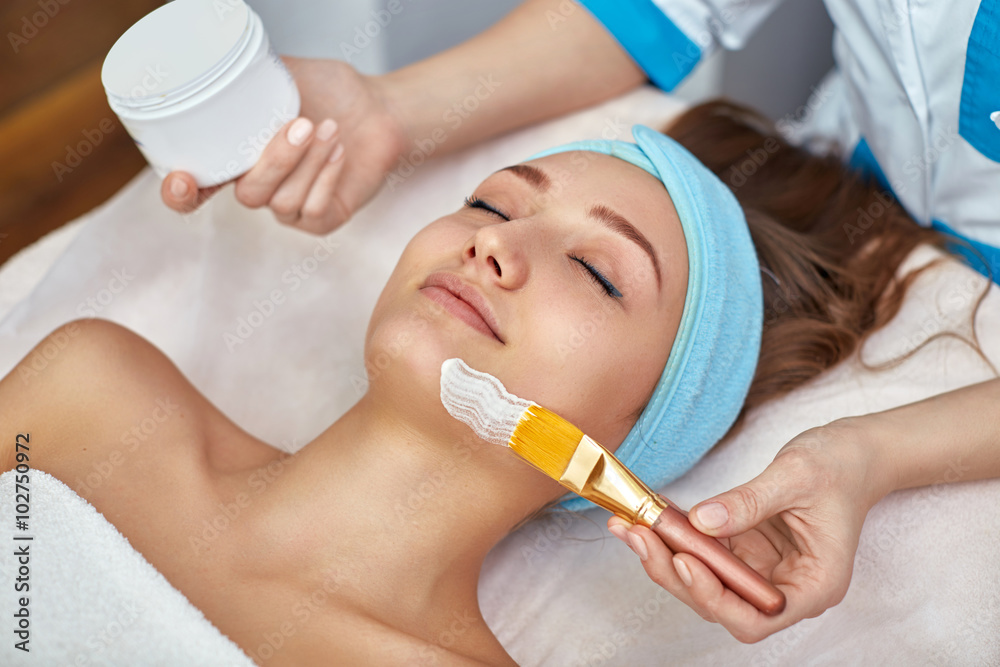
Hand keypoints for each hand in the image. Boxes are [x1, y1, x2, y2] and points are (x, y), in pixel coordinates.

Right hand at [161, 57, 409, 233]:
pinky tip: (339, 152)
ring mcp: (289, 207)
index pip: (193, 189)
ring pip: (282, 202)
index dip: (181, 193)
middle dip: (276, 160)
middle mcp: (260, 186)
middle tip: (303, 123)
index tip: (183, 181)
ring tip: (329, 128)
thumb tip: (220, 69)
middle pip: (248, 195)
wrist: (378, 109)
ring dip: (309, 163)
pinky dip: (327, 177)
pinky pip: (313, 210)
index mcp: (238, 157)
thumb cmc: (331, 93)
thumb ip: (249, 81)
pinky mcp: (321, 220)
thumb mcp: (284, 76)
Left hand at [608, 421, 889, 641]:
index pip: (758, 616)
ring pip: (704, 582)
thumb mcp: (797, 476)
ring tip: (630, 526)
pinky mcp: (744, 548)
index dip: (717, 598)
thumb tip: (702, 520)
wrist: (852, 451)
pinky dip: (673, 536)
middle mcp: (785, 586)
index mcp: (814, 585)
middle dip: (676, 574)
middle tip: (640, 536)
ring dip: (664, 557)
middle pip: (721, 603)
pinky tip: (647, 516)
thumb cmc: (840, 466)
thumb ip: (750, 501)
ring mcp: (761, 569)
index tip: (685, 562)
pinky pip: (702, 551)